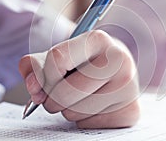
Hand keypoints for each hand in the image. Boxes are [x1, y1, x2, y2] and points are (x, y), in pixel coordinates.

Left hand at [19, 30, 139, 127]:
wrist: (116, 70)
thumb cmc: (84, 63)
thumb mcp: (60, 55)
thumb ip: (36, 66)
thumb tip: (34, 88)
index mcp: (98, 39)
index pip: (57, 59)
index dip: (43, 76)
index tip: (45, 82)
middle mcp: (119, 60)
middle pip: (64, 91)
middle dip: (52, 99)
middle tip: (58, 95)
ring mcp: (128, 86)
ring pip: (75, 112)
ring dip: (68, 110)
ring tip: (80, 98)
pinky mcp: (132, 110)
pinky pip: (90, 125)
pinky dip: (84, 121)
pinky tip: (94, 107)